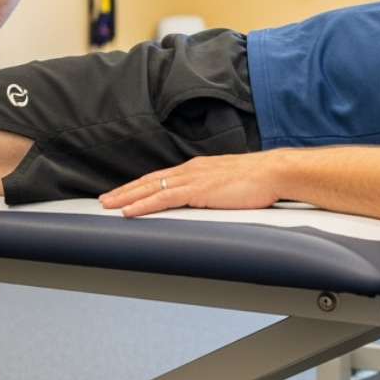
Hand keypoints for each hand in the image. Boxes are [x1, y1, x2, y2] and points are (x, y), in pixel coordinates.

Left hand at [99, 153, 280, 216]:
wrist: (274, 173)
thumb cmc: (259, 180)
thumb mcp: (228, 185)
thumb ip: (213, 191)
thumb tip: (207, 201)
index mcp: (197, 169)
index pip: (161, 178)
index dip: (140, 186)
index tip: (125, 193)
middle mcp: (190, 170)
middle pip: (149, 181)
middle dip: (125, 191)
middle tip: (105, 200)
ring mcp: (192, 179)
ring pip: (150, 188)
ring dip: (127, 197)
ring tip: (109, 205)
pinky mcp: (197, 190)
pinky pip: (163, 198)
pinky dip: (143, 204)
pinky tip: (129, 211)